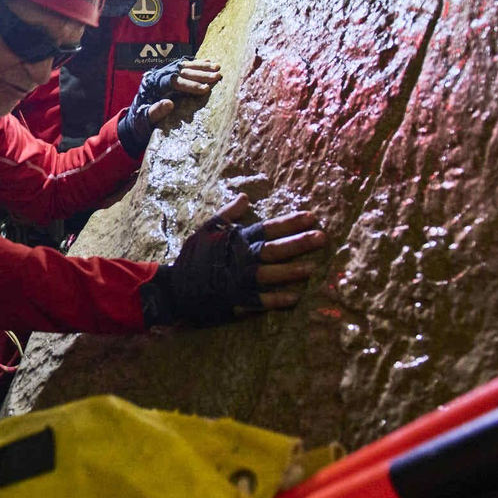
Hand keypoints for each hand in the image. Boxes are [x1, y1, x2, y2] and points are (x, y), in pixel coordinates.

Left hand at [117, 57, 222, 156]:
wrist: (136, 117)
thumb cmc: (141, 119)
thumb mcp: (145, 119)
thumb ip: (155, 112)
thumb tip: (170, 104)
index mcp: (152, 84)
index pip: (174, 81)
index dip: (190, 85)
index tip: (205, 89)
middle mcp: (158, 75)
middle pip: (182, 71)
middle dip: (200, 74)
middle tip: (217, 76)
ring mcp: (164, 72)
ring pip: (184, 66)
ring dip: (202, 66)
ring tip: (218, 67)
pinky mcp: (169, 73)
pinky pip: (184, 65)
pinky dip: (196, 63)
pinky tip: (208, 61)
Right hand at [141, 194, 326, 327]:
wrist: (175, 287)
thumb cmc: (192, 257)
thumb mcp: (207, 229)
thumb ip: (229, 214)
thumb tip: (246, 196)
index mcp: (236, 240)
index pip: (268, 228)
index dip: (290, 223)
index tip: (312, 217)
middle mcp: (240, 259)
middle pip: (274, 249)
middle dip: (299, 243)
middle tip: (322, 238)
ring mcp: (239, 281)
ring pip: (270, 274)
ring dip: (292, 271)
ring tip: (312, 268)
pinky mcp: (237, 300)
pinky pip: (260, 300)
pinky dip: (277, 299)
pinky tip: (295, 298)